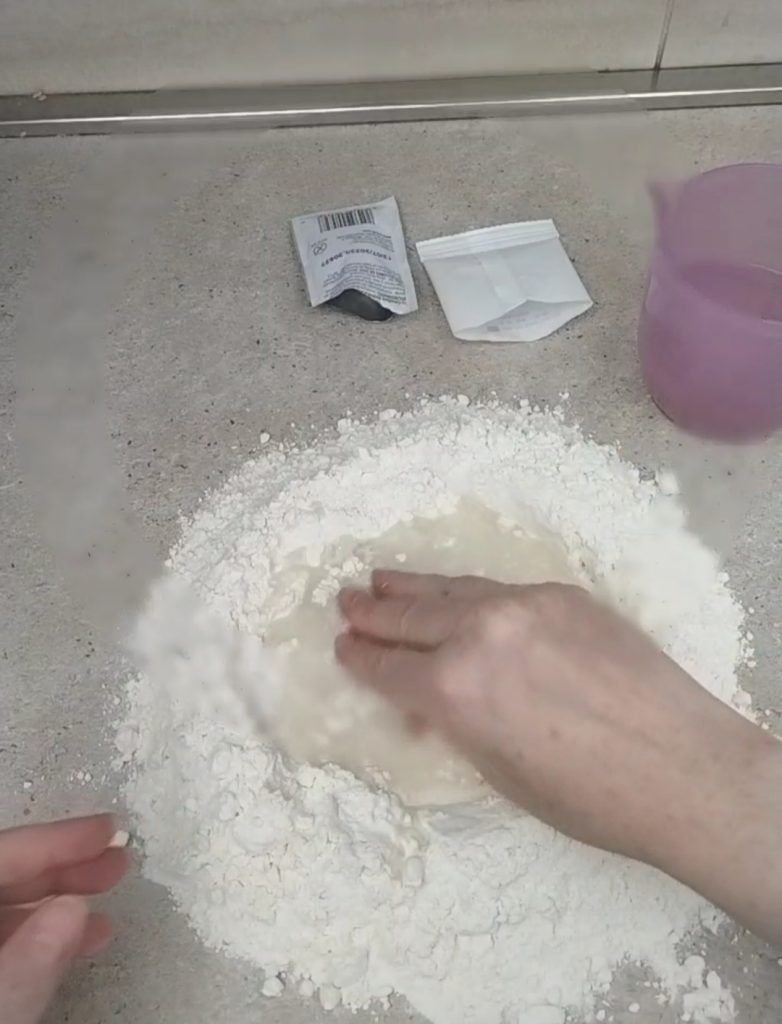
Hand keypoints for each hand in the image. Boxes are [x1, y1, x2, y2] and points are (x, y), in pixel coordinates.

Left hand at [0, 815, 128, 1023]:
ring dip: (64, 900)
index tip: (107, 828)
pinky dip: (48, 935)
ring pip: (9, 908)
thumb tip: (73, 908)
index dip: (55, 839)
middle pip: (6, 876)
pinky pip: (10, 941)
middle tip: (117, 859)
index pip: (2, 855)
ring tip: (112, 897)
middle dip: (66, 865)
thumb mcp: (0, 1006)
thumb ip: (30, 960)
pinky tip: (88, 938)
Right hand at [336, 571, 781, 944]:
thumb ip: (457, 724)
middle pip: (412, 617)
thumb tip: (432, 704)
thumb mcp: (500, 772)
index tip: (343, 647)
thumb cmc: (589, 797)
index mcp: (455, 689)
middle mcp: (480, 634)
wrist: (685, 767)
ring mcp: (524, 605)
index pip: (390, 667)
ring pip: (453, 589)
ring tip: (381, 580)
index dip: (362, 659)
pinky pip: (500, 588)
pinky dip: (468, 592)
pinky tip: (456, 593)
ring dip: (412, 588)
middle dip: (374, 613)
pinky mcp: (563, 594)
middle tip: (346, 602)